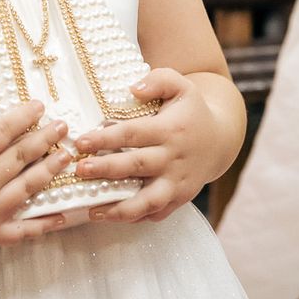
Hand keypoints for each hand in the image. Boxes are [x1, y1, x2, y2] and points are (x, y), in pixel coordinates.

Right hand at [0, 101, 77, 245]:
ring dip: (50, 170)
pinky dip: (44, 224)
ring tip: (66, 156)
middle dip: (45, 139)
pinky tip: (63, 215)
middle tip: (63, 126)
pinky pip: (23, 230)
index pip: (1, 133)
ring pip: (28, 188)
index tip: (40, 106)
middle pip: (20, 158)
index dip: (23, 118)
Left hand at [67, 68, 224, 222]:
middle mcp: (174, 158)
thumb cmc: (191, 110)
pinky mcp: (179, 199)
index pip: (133, 134)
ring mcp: (178, 182)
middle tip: (79, 170)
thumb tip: (134, 89)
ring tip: (93, 211)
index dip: (106, 138)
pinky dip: (135, 219)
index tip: (82, 141)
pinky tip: (111, 217)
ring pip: (148, 200)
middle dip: (106, 170)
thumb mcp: (181, 86)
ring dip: (120, 208)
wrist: (220, 140)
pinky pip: (157, 213)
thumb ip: (158, 80)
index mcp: (170, 130)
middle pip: (136, 166)